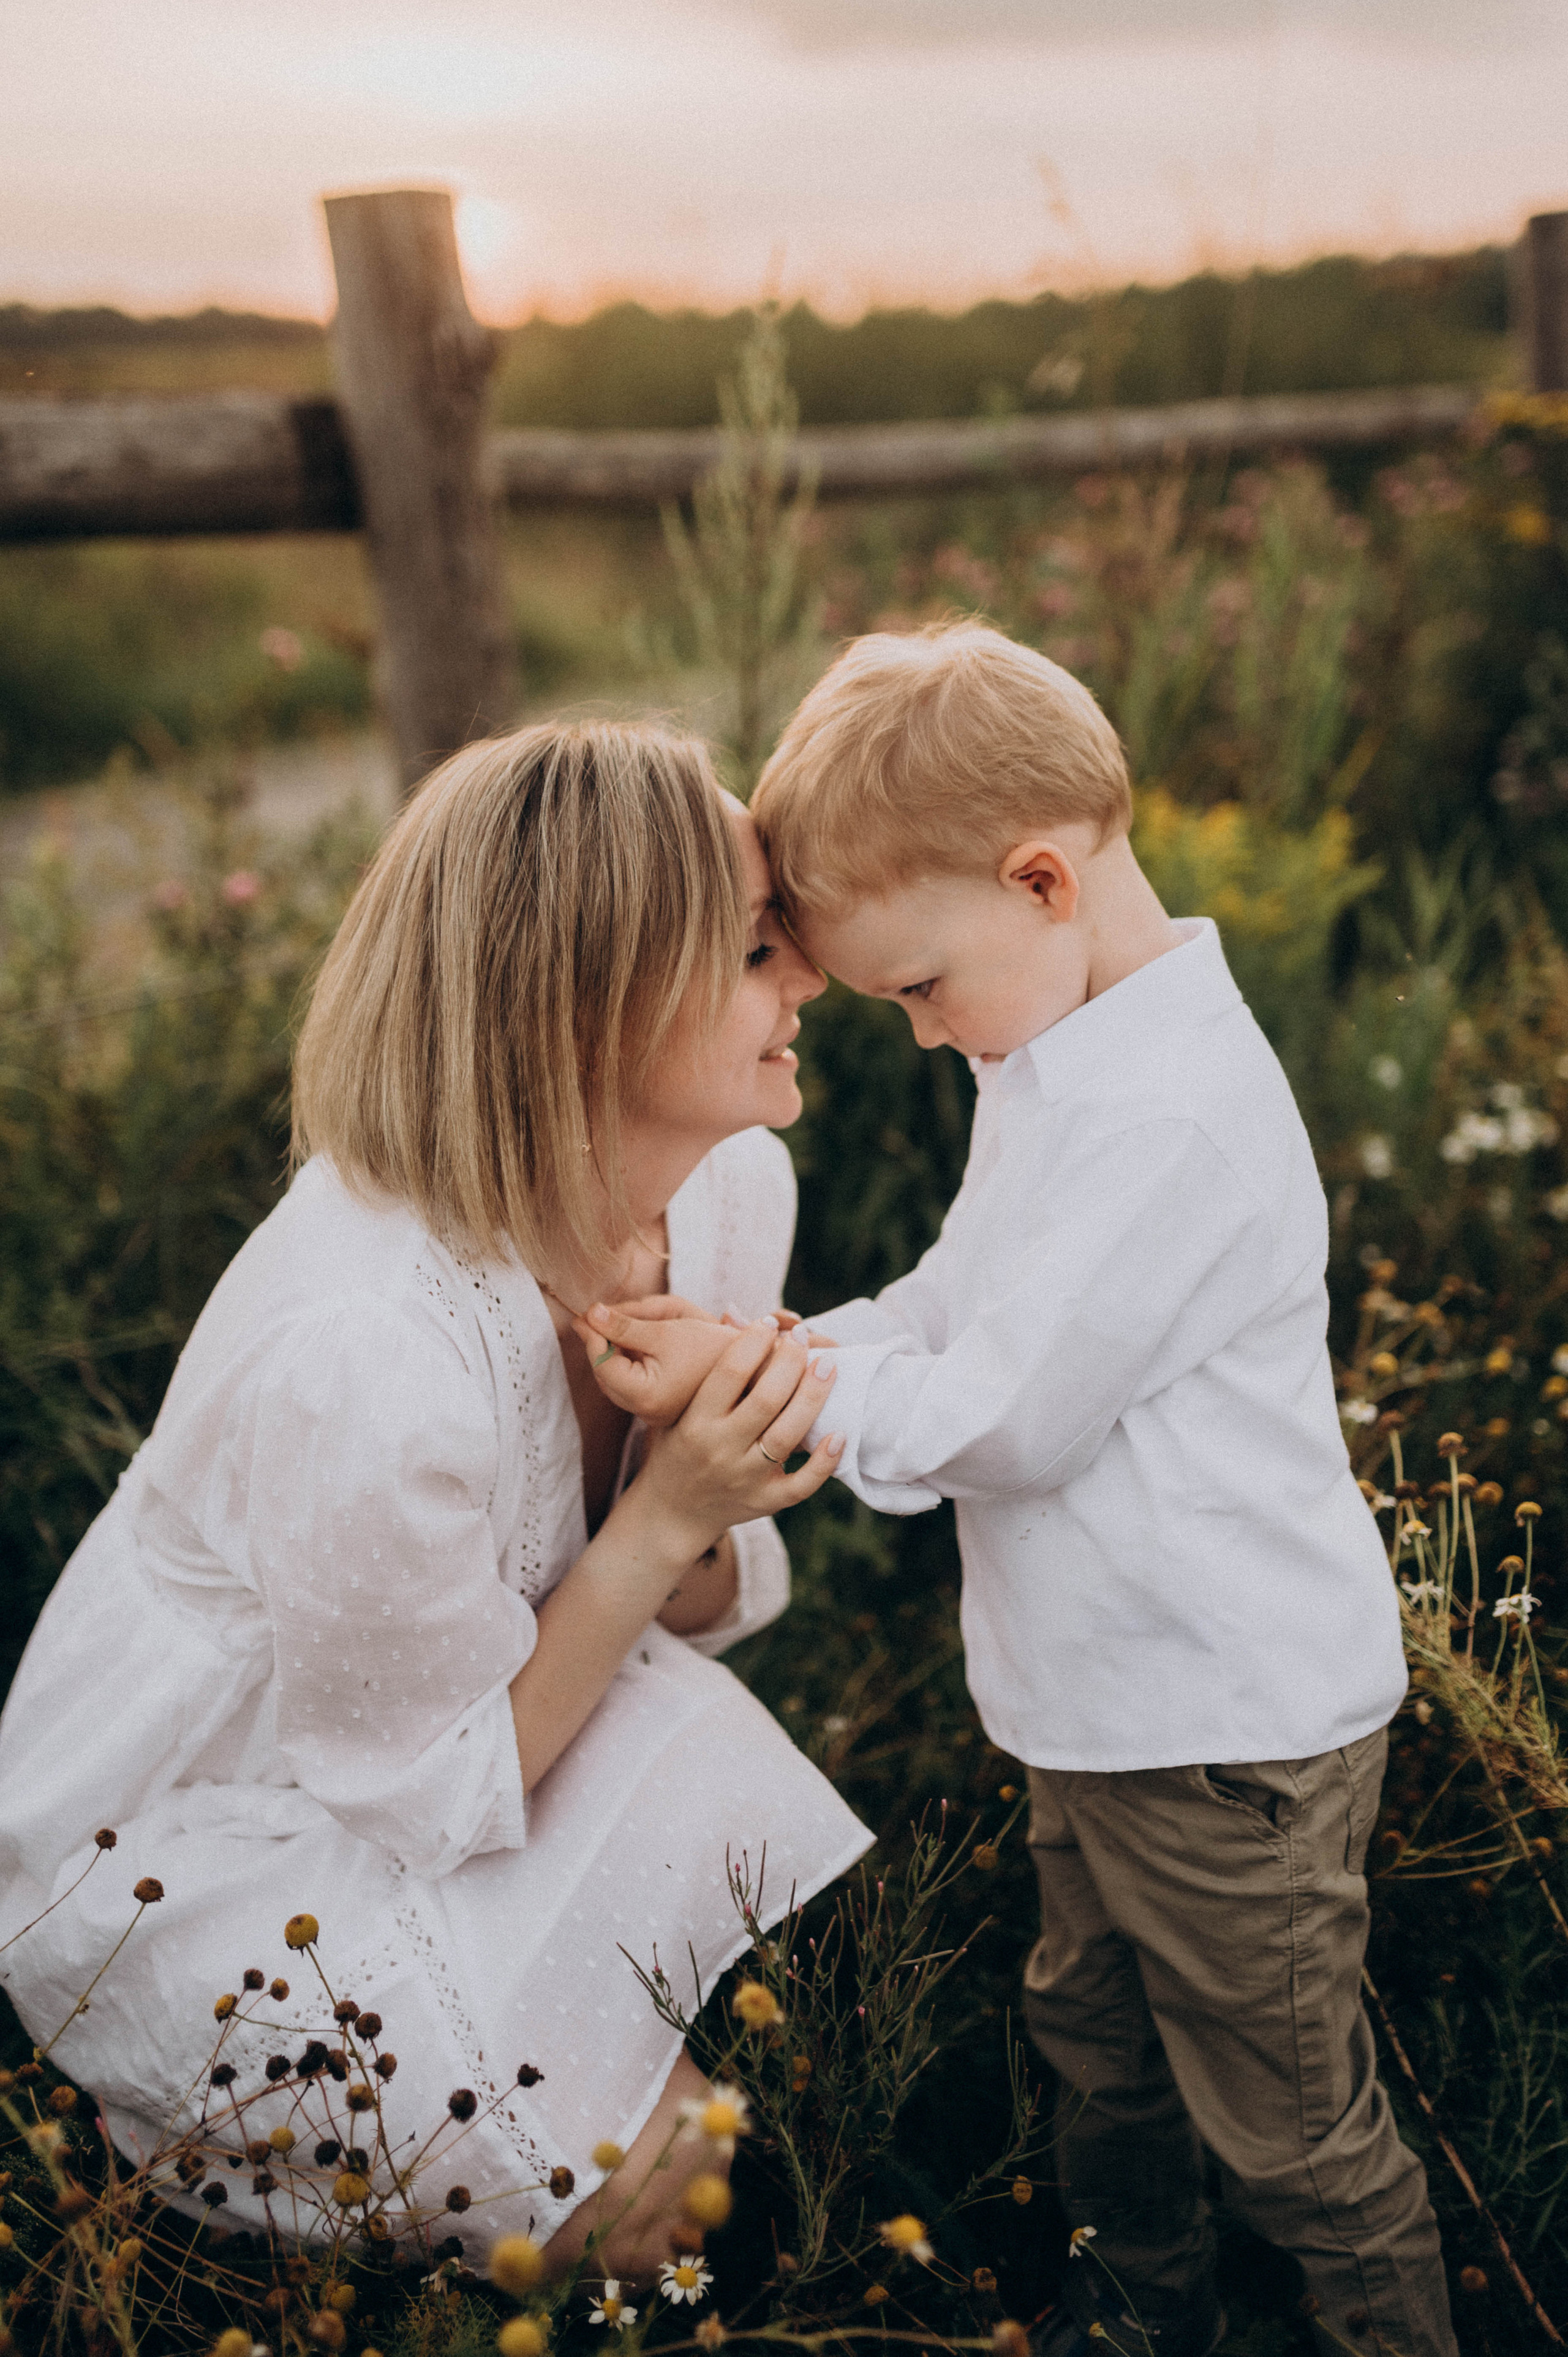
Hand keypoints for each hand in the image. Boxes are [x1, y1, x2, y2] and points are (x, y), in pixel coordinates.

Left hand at [572, 1303, 746, 1426]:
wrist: (755, 1369)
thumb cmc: (713, 1346)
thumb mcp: (666, 1329)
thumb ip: (625, 1324)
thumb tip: (591, 1314)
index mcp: (645, 1395)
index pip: (602, 1363)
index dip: (592, 1335)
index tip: (584, 1313)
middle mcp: (646, 1413)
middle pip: (605, 1374)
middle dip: (598, 1344)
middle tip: (588, 1318)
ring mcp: (653, 1414)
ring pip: (616, 1380)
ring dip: (610, 1353)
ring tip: (606, 1326)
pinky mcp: (662, 1408)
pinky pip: (633, 1384)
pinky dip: (627, 1362)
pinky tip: (628, 1342)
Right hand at [625, 1320, 842, 1554]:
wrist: (670, 1513)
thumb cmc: (677, 1448)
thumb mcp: (676, 1410)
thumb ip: (707, 1368)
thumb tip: (735, 1312)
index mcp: (695, 1422)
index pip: (728, 1372)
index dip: (753, 1341)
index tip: (769, 1323)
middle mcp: (719, 1449)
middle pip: (765, 1399)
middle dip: (790, 1362)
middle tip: (803, 1337)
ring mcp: (743, 1478)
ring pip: (787, 1436)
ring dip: (812, 1398)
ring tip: (828, 1367)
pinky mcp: (764, 1502)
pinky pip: (801, 1485)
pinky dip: (823, 1462)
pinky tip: (840, 1434)